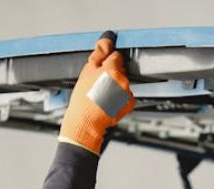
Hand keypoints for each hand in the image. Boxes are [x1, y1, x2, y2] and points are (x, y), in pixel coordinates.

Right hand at [58, 31, 135, 154]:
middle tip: (99, 85)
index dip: (108, 62)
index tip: (102, 69)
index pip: (116, 56)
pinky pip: (126, 95)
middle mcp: (123, 81)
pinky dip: (120, 98)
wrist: (86, 122)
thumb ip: (98, 54)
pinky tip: (109, 102)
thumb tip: (107, 40)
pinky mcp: (130, 103)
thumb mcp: (86, 72)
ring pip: (123, 83)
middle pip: (120, 70)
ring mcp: (127, 93)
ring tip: (102, 95)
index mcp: (112, 70)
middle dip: (111, 75)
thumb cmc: (83, 99)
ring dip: (115, 86)